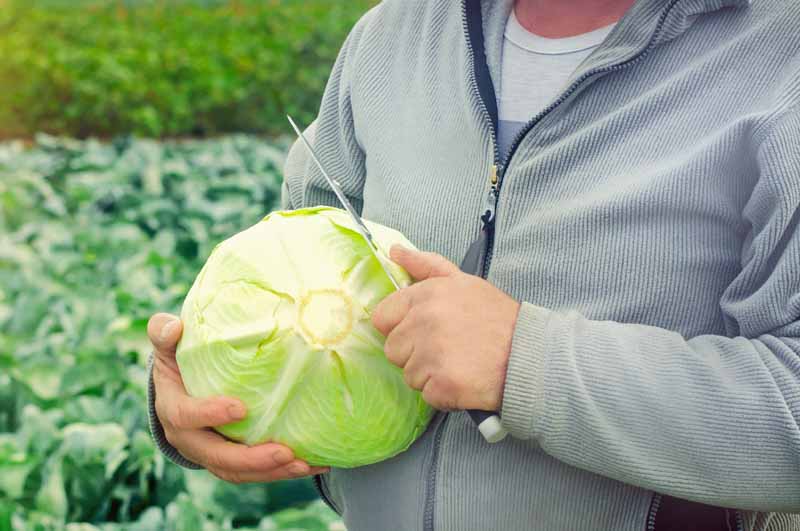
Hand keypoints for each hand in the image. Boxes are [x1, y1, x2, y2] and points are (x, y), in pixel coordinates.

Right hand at [147, 313, 328, 483]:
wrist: (180, 388)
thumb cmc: (179, 359)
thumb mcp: (169, 344)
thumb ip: (165, 333)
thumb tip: (172, 325)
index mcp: (173, 409)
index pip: (185, 416)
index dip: (209, 414)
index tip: (240, 408)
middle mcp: (189, 439)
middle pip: (217, 457)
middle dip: (251, 458)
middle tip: (285, 451)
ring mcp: (210, 454)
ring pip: (238, 472)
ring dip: (272, 472)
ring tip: (304, 465)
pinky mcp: (231, 462)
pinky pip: (255, 472)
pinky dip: (281, 471)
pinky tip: (312, 465)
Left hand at [372, 246, 520, 411]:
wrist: (530, 354)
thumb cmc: (497, 318)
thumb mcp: (464, 282)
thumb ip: (426, 265)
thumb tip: (393, 251)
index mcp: (426, 295)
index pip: (383, 317)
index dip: (401, 327)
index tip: (422, 332)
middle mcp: (425, 322)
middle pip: (393, 350)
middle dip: (415, 354)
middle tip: (448, 349)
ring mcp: (432, 355)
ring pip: (409, 375)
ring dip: (430, 375)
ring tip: (460, 364)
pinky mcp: (443, 385)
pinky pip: (427, 395)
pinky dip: (444, 394)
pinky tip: (465, 380)